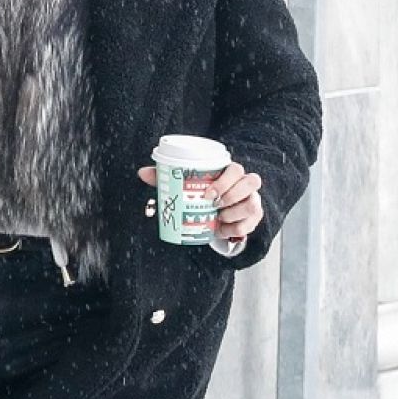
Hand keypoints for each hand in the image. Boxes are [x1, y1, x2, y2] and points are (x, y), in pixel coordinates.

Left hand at [137, 162, 263, 240]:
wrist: (218, 212)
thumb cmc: (201, 193)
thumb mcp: (184, 185)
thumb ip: (166, 177)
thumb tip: (142, 173)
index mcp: (230, 172)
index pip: (236, 168)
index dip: (225, 181)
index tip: (208, 194)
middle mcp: (246, 183)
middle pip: (251, 182)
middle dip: (232, 196)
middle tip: (214, 206)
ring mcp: (253, 200)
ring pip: (253, 204)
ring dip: (235, 213)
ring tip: (219, 218)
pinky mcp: (255, 217)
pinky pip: (252, 223)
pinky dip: (236, 229)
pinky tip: (223, 230)